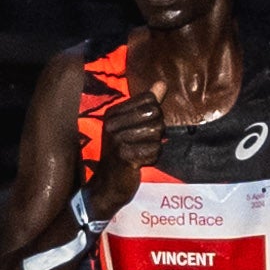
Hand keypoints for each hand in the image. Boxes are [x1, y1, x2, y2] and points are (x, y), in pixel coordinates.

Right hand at [90, 88, 178, 215]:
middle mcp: (112, 123)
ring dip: (154, 146)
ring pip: (157, 132)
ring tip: (140, 153)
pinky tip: (139, 163)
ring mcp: (117, 139)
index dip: (154, 116)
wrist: (107, 186)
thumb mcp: (133, 127)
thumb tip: (162, 83)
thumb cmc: (123, 154)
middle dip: (157, 131)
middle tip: (143, 143)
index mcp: (113, 112)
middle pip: (155, 114)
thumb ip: (149, 104)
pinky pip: (155, 150)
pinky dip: (152, 158)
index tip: (141, 130)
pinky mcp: (124, 155)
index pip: (150, 99)